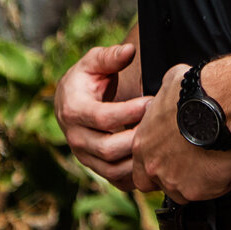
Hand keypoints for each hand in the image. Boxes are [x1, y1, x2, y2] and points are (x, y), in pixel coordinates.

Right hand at [58, 42, 148, 188]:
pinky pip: (117, 178)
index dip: (130, 112)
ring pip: (113, 169)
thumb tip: (129, 51)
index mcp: (73, 111)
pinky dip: (137, 174)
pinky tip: (154, 157)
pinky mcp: (96, 167)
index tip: (152, 101)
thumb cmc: (85, 79)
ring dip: (139, 159)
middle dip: (138, 137)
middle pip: (109, 149)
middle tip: (161, 124)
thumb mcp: (93, 62)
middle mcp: (76, 138)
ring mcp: (85, 156)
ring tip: (160, 141)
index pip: (104, 118)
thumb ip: (110, 56)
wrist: (69, 102)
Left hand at [132, 64, 230, 204]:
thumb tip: (170, 92)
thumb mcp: (170, 85)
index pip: (140, 170)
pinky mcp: (199, 190)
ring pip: (185, 193)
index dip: (156, 166)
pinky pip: (211, 191)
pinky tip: (228, 165)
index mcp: (143, 145)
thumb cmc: (194, 92)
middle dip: (173, 179)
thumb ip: (164, 99)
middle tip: (191, 165)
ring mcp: (175, 182)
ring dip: (197, 182)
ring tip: (213, 164)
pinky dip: (220, 182)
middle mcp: (154, 168)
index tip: (169, 159)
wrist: (217, 105)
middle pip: (159, 185)